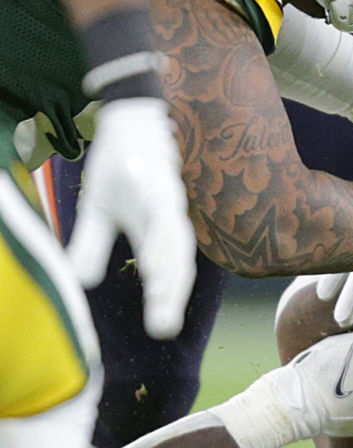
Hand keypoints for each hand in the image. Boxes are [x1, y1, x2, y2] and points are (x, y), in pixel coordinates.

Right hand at [68, 96, 195, 339]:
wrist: (129, 118)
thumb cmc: (119, 166)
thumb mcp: (98, 211)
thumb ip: (92, 247)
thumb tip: (81, 283)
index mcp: (157, 227)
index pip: (166, 268)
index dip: (167, 298)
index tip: (163, 329)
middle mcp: (169, 216)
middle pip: (176, 260)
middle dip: (171, 295)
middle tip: (164, 328)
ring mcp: (165, 198)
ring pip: (173, 240)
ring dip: (169, 271)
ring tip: (162, 300)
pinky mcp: (156, 182)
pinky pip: (161, 215)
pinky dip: (160, 239)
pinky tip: (155, 260)